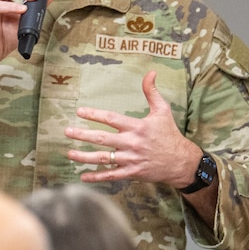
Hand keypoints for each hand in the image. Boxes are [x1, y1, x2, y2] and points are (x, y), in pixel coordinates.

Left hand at [65, 71, 202, 188]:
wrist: (180, 161)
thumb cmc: (169, 134)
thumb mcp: (162, 110)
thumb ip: (152, 92)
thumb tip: (150, 72)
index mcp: (137, 127)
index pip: (111, 118)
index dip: (94, 114)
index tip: (80, 111)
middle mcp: (132, 143)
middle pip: (103, 138)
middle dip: (83, 135)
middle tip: (67, 131)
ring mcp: (131, 159)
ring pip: (104, 158)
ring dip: (85, 156)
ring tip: (70, 153)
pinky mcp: (132, 172)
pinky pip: (112, 175)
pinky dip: (97, 177)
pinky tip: (83, 176)